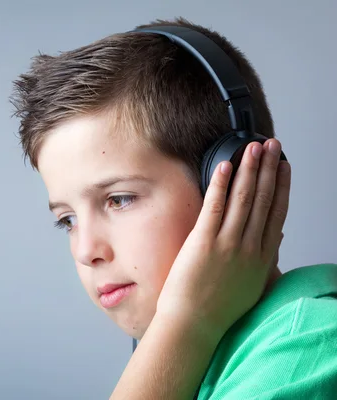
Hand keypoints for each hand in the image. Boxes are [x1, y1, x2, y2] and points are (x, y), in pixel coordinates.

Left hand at [157, 139, 290, 339]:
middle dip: (269, 168)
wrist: (194, 325)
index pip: (277, 213)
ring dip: (249, 169)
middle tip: (273, 145)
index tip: (285, 167)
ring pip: (243, 198)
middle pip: (264, 200)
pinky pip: (214, 206)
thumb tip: (276, 234)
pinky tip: (225, 165)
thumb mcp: (254, 284)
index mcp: (262, 257)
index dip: (282, 186)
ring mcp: (227, 243)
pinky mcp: (204, 242)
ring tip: (254, 147)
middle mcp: (249, 247)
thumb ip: (266, 257)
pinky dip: (221, 184)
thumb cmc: (219, 308)